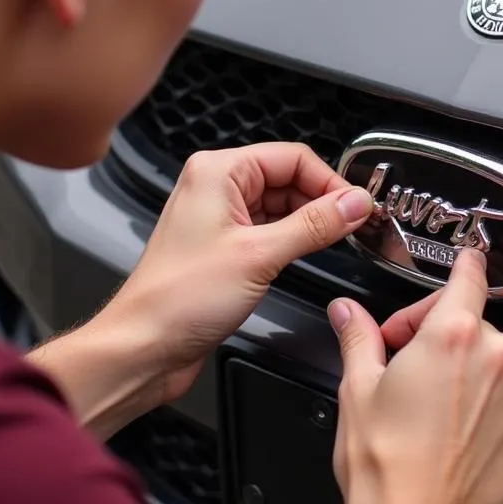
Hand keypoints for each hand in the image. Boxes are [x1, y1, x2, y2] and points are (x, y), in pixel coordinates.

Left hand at [87, 143, 373, 406]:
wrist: (144, 346)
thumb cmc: (178, 299)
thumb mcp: (260, 255)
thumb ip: (314, 225)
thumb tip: (354, 203)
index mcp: (217, 172)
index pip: (292, 157)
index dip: (330, 180)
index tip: (358, 206)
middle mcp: (216, 187)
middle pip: (288, 178)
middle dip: (323, 200)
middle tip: (354, 225)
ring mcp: (219, 217)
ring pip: (281, 205)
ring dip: (310, 221)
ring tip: (337, 240)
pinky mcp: (224, 246)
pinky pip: (269, 229)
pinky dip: (293, 239)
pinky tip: (309, 254)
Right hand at [328, 251, 502, 503]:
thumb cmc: (384, 463)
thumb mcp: (358, 388)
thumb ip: (359, 337)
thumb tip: (347, 313)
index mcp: (451, 334)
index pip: (469, 276)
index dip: (460, 268)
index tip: (463, 263)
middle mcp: (496, 357)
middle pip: (475, 324)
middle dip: (442, 336)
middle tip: (406, 364)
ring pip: (497, 363)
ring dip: (470, 372)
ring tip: (432, 405)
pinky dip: (492, 408)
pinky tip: (458, 430)